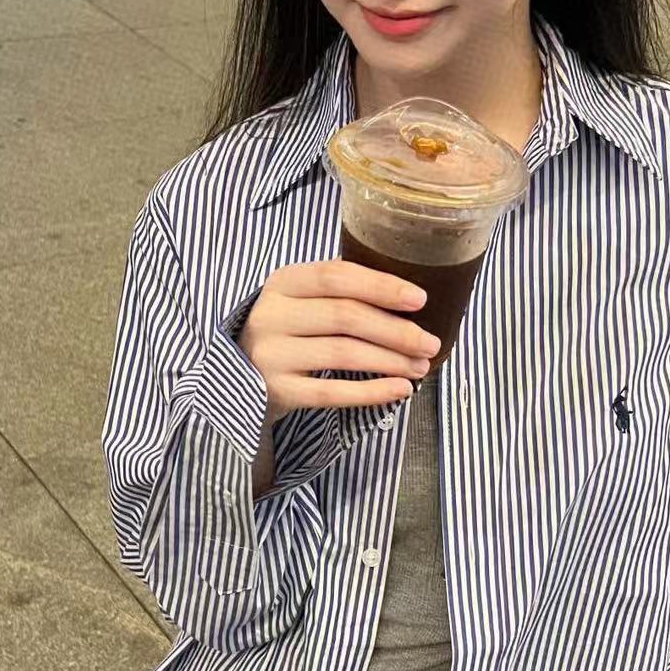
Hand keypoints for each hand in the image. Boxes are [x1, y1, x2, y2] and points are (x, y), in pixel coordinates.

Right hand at [237, 260, 441, 423]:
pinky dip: (371, 392)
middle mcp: (271, 315)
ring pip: (343, 354)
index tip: (420, 300)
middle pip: (345, 317)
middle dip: (396, 331)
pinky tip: (399, 390)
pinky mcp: (276, 391)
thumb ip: (340, 289)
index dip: (381, 286)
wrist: (239, 374)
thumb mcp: (302, 299)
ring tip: (420, 366)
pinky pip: (331, 393)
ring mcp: (270, 354)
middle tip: (430, 343)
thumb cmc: (288, 330)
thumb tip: (407, 294)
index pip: (337, 276)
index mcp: (283, 282)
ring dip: (390, 361)